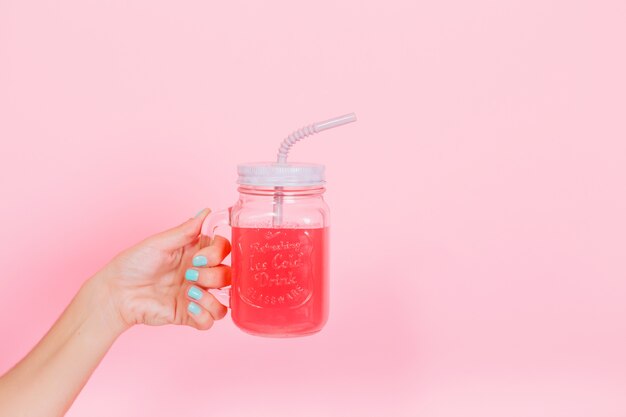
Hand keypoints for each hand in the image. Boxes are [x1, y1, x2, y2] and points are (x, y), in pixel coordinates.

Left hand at [93, 208, 231, 330]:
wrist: (116, 293)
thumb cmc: (132, 264)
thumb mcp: (159, 243)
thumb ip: (186, 230)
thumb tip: (207, 212)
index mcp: (195, 252)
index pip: (223, 249)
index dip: (218, 253)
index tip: (200, 256)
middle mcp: (200, 274)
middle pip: (228, 275)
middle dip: (213, 276)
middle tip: (190, 274)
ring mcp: (196, 296)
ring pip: (225, 300)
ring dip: (212, 297)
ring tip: (190, 294)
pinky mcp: (190, 316)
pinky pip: (211, 320)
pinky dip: (204, 315)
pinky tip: (188, 307)